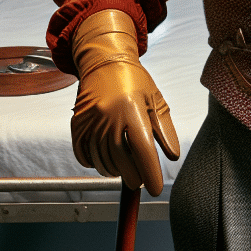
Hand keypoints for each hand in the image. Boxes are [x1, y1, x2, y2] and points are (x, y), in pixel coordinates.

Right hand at [70, 9, 179, 196]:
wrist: (105, 62)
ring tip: (126, 167)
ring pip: (103, 162)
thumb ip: (165, 130)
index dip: (150, 173)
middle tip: (141, 179)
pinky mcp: (77, 125)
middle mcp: (109, 116)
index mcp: (132, 108)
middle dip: (134, 177)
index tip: (155, 188)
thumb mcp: (156, 100)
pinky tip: (107, 159)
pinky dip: (96, 164)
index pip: (142, 150)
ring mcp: (91, 121)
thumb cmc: (134, 81)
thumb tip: (172, 156)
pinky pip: (84, 156)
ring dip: (116, 171)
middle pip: (121, 161)